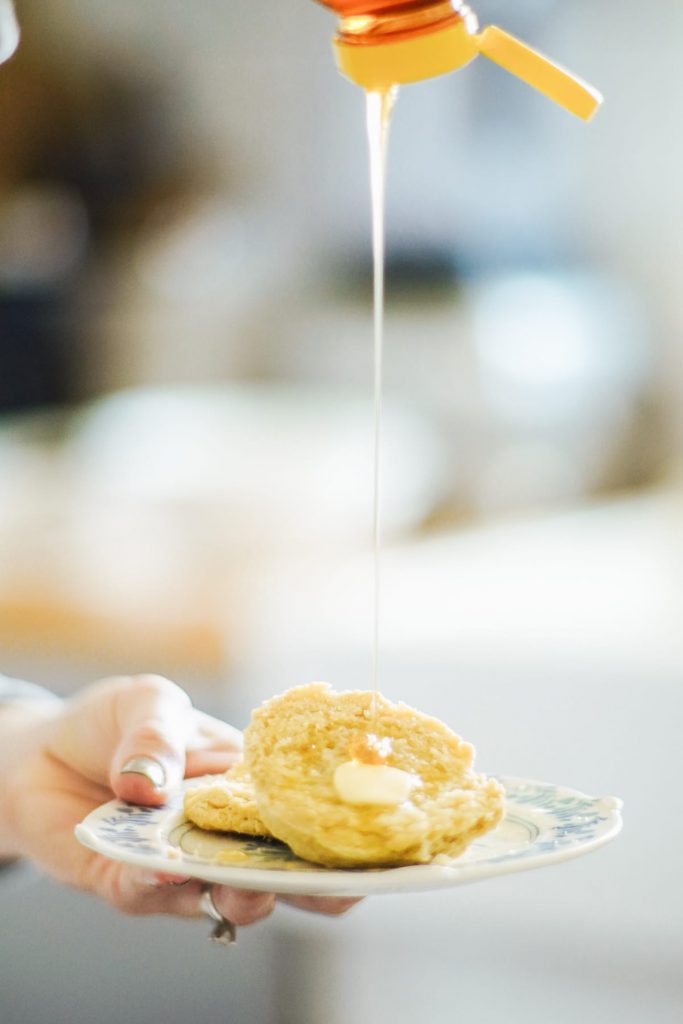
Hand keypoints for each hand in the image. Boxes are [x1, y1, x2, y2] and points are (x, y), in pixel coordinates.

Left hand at [1, 675, 357, 923]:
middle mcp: (232, 829)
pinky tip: (157, 867)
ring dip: (246, 898)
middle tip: (327, 883)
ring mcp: (189, 863)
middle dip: (318, 883)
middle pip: (293, 869)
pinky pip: (159, 898)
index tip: (378, 828)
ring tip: (240, 887)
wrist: (40, 755)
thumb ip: (157, 733)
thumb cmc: (112, 721)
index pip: (313, 804)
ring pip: (237, 898)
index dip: (349, 820)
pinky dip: (162, 886)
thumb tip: (155, 785)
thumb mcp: (146, 701)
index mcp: (252, 779)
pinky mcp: (137, 888)